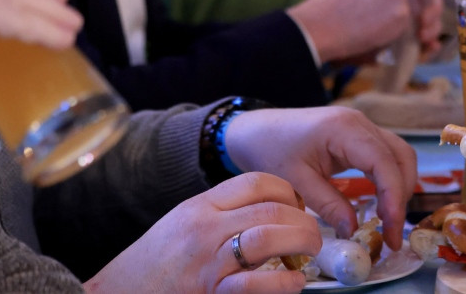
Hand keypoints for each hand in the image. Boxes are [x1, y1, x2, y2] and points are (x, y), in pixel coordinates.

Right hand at [86, 173, 319, 293]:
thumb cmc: (152, 267)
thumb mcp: (182, 227)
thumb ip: (219, 217)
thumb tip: (267, 215)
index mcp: (199, 207)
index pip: (256, 182)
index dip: (289, 192)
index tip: (299, 208)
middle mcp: (204, 229)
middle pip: (270, 207)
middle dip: (303, 220)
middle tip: (313, 237)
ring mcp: (207, 262)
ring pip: (267, 236)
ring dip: (300, 244)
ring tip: (309, 255)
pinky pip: (255, 285)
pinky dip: (283, 284)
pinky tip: (293, 285)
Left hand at [225, 107, 417, 251]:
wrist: (253, 129)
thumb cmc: (269, 149)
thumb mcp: (295, 182)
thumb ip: (328, 205)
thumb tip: (355, 231)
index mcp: (344, 129)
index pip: (384, 162)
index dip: (393, 197)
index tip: (391, 230)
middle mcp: (359, 122)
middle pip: (400, 156)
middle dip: (401, 195)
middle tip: (391, 232)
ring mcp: (360, 126)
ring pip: (398, 154)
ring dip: (398, 187)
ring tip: (387, 221)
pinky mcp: (357, 134)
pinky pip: (384, 155)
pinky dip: (388, 179)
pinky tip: (379, 203)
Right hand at [290, 0, 442, 62]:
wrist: (320, 26)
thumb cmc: (333, 9)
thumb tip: (414, 0)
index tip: (422, 5)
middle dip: (429, 7)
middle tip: (425, 28)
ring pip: (417, 8)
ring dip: (412, 25)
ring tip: (390, 33)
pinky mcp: (401, 11)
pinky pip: (410, 26)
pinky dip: (402, 35)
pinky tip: (382, 37)